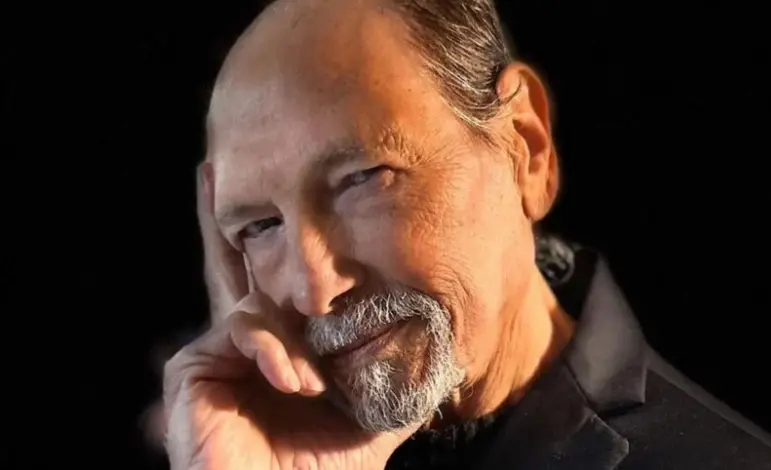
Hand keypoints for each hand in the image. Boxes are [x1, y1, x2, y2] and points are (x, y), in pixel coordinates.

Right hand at [163, 293, 413, 469]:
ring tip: (311, 385)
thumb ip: (399, 399)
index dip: (340, 314)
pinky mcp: (193, 367)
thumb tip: (445, 368)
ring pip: (262, 309)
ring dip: (293, 343)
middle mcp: (255, 360)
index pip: (311, 318)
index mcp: (289, 368)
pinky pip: (237, 326)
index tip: (371, 321)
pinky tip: (291, 382)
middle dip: (317, 326)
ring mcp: (223, 361)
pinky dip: (269, 346)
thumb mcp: (367, 436)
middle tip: (338, 359)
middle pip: (285, 306)